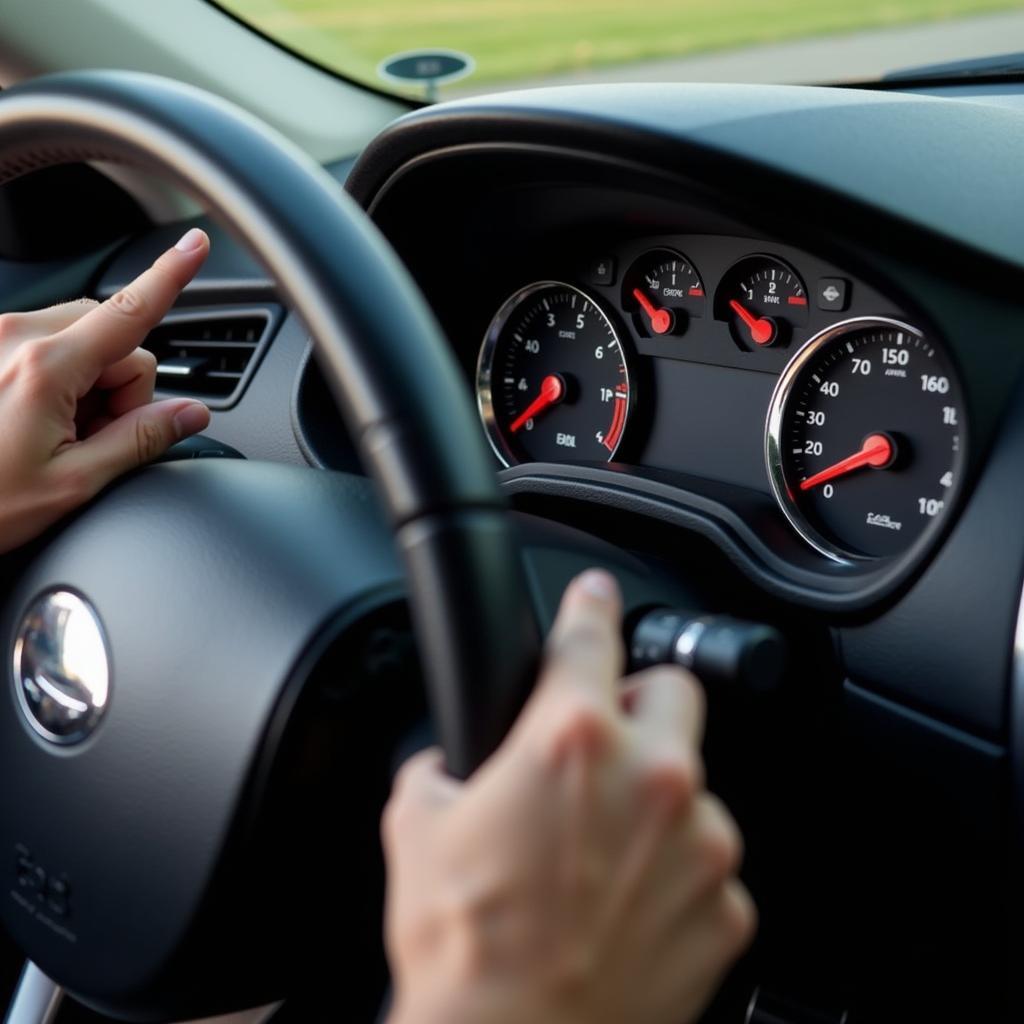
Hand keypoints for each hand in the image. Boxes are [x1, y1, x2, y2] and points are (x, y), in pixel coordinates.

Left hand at [0, 227, 211, 552]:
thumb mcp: (71, 485)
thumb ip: (139, 441)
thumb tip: (190, 414)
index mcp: (44, 368)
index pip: (130, 312)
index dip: (171, 277)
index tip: (196, 244)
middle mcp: (14, 337)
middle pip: (114, 335)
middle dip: (122, 383)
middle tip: (92, 437)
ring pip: (82, 340)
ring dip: (89, 383)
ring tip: (54, 435)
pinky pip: (47, 346)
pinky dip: (59, 380)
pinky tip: (33, 423)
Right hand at [383, 570, 755, 1023]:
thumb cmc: (465, 947)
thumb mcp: (418, 826)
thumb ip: (445, 768)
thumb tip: (453, 763)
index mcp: (572, 739)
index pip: (591, 635)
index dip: (591, 604)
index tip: (597, 594)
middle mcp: (652, 777)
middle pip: (675, 690)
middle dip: (641, 704)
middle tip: (604, 745)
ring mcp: (700, 844)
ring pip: (695, 781)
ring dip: (655, 798)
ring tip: (601, 852)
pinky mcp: (727, 906)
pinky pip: (706, 861)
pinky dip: (673, 869)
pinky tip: (625, 903)